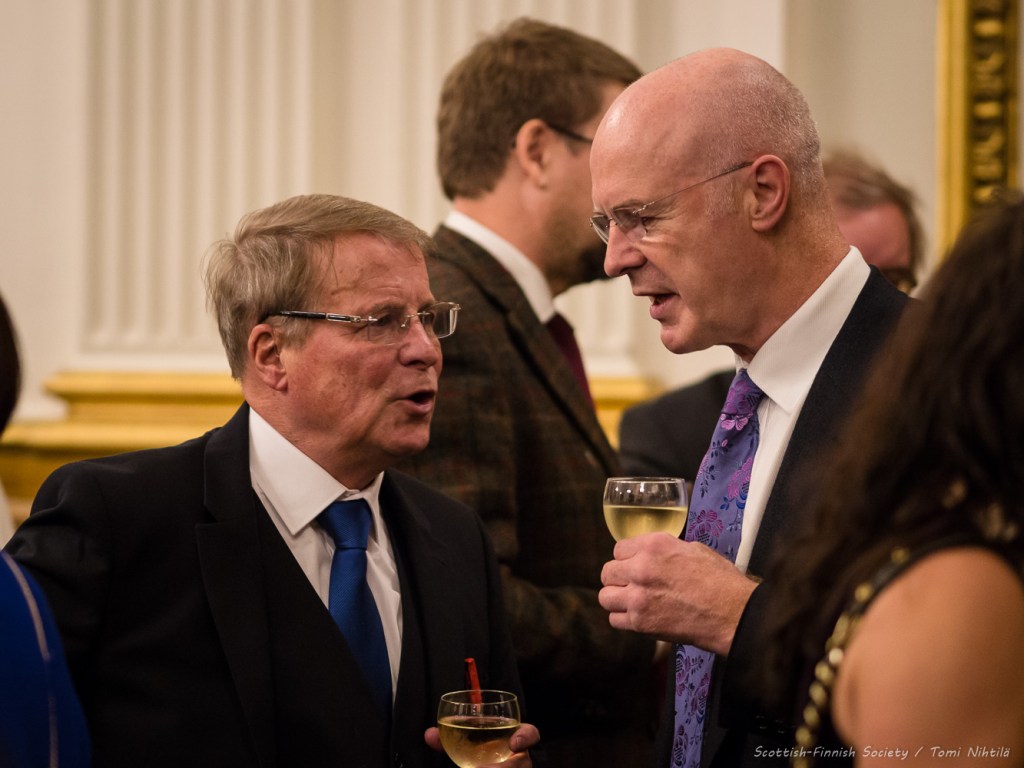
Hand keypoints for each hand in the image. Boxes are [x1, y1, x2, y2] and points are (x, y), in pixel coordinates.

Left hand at [424, 723, 539, 766]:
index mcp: (513, 738)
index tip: (514, 743)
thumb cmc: (482, 749)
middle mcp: (519, 757)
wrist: (491, 760)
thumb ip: (450, 736)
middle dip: (506, 767)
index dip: (525, 737)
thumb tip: (429, 734)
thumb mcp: (469, 739)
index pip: (530, 734)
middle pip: (523, 763)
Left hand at [599, 532, 756, 654]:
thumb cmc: (721, 581)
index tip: (634, 566)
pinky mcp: (641, 622)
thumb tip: (653, 554)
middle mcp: (641, 568)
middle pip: (608, 572)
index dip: (627, 559)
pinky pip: (614, 620)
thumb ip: (667, 549)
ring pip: (605, 596)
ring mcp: (638, 596)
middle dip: (618, 578)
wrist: (733, 614)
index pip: (619, 549)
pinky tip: (639, 617)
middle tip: (631, 585)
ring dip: (617, 599)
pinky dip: (624, 619)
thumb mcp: (694, 550)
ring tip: (632, 602)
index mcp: (655, 545)